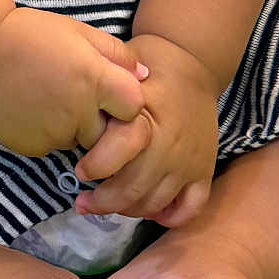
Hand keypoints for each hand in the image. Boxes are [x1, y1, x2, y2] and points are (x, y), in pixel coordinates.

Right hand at [0, 7, 147, 159]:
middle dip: (97, 119)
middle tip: (71, 93)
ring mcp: (53, 132)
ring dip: (70, 127)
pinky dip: (44, 133)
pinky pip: (49, 147)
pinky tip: (29, 108)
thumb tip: (144, 76)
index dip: (125, 101)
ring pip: (76, 141)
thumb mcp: (78, 31)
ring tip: (45, 97)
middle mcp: (79, 111)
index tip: (110, 92)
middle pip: (107, 132)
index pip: (134, 108)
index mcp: (95, 79)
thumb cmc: (30, 33)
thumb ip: (117, 54)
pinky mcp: (31, 146)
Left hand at [74, 34, 218, 226]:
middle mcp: (169, 143)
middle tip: (82, 202)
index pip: (119, 152)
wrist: (192, 61)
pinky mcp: (205, 169)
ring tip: (106, 206)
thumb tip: (73, 113)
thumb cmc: (147, 65)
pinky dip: (170, 216)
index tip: (78, 171)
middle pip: (134, 187)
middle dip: (103, 201)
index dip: (95, 166)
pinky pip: (190, 206)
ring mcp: (189, 160)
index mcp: (145, 116)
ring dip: (128, 211)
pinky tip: (149, 212)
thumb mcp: (119, 69)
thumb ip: (100, 92)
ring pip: (155, 202)